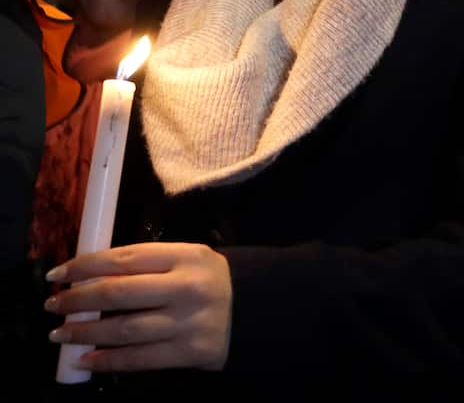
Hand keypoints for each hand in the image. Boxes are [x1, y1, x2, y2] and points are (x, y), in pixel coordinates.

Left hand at [45, 242, 232, 371]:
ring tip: (60, 335)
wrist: (258, 310)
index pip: (125, 258)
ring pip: (124, 329)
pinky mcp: (191, 352)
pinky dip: (108, 361)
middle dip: (78, 300)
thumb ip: (149, 265)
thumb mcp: (189, 260)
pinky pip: (140, 359)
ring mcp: (189, 321)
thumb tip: (91, 277)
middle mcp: (187, 287)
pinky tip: (86, 360)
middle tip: (52, 306)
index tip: (57, 274)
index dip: (85, 265)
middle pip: (119, 293)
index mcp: (186, 256)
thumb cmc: (212, 281)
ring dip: (85, 334)